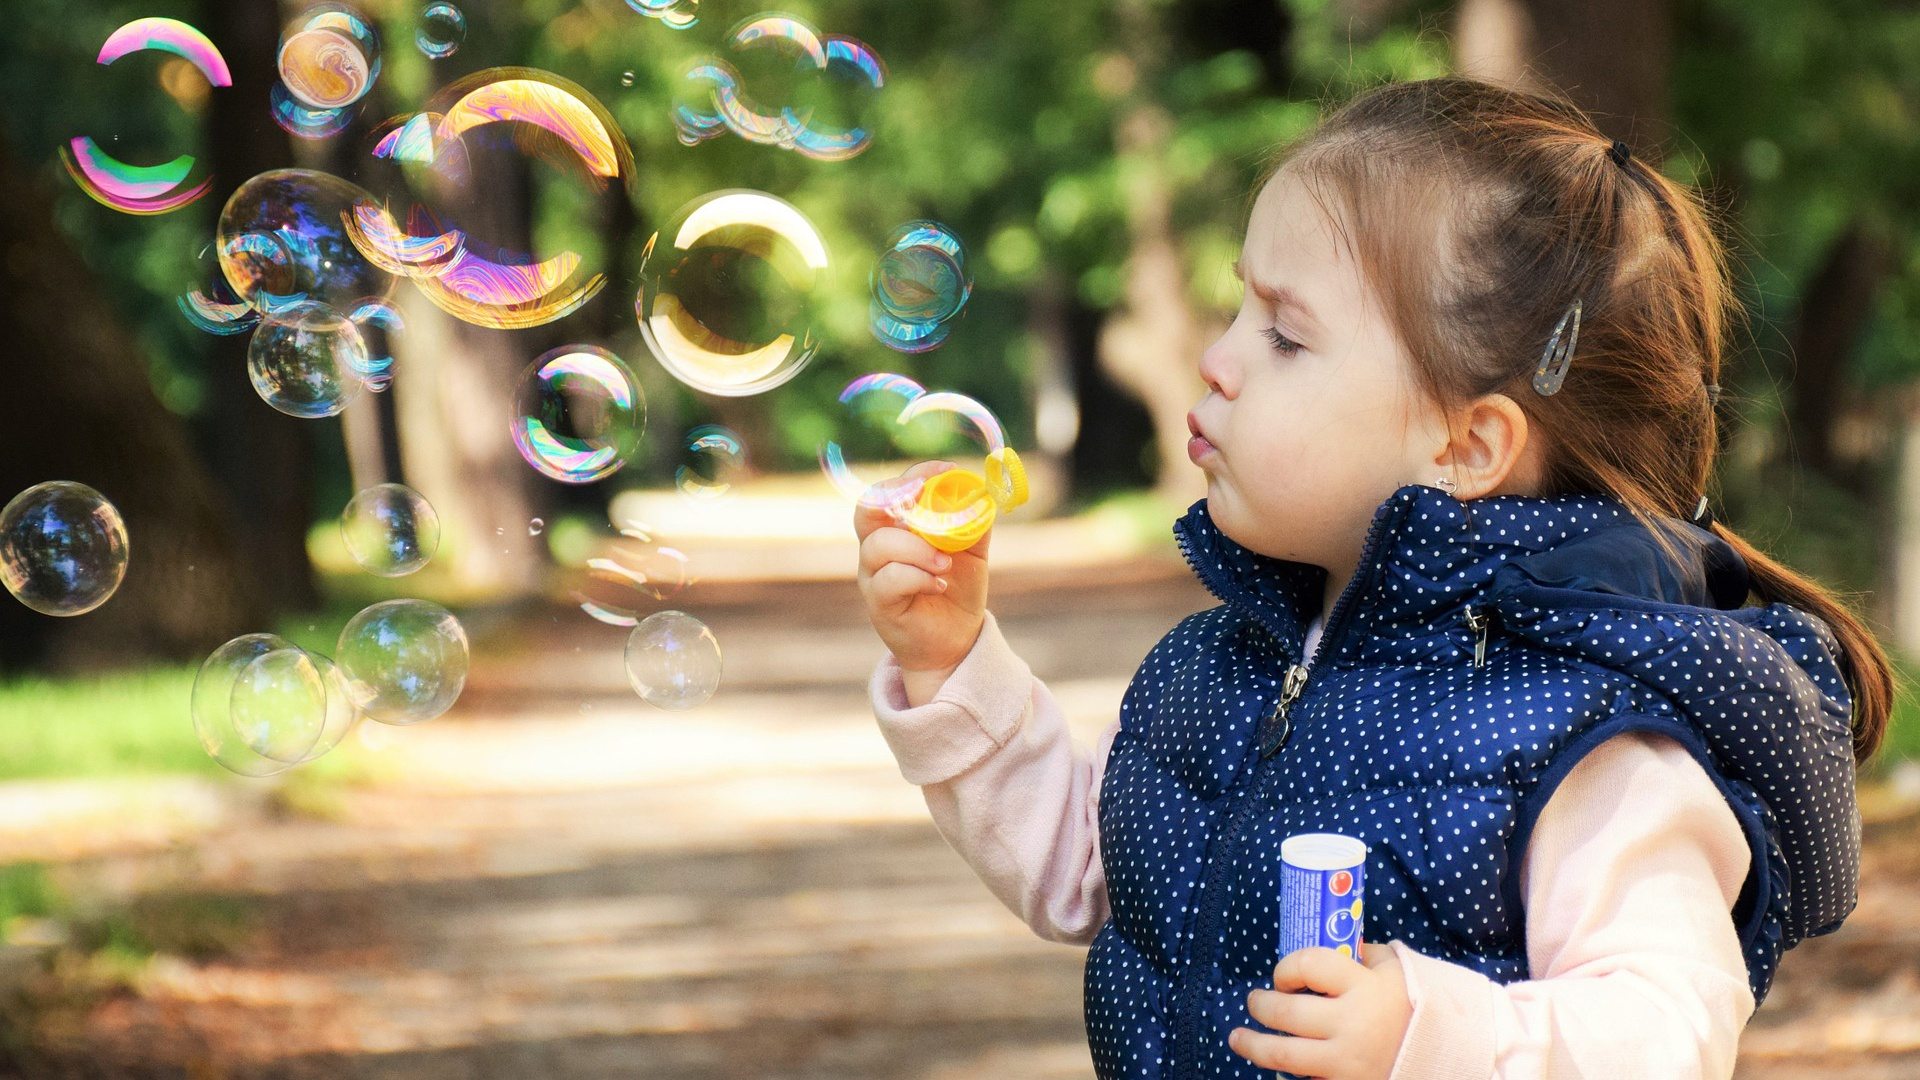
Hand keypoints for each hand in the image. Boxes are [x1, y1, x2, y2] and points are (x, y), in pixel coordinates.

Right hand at [855, 460, 990, 692]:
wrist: (955, 639)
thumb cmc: (957, 588)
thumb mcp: (973, 550)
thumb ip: (974, 520)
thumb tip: (983, 489)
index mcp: (897, 526)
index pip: (892, 489)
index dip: (915, 474)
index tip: (947, 470)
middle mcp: (877, 546)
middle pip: (867, 509)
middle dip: (896, 496)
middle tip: (925, 497)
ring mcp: (873, 575)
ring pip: (879, 545)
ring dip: (917, 548)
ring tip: (945, 563)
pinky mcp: (878, 603)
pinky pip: (888, 580)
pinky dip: (917, 577)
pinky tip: (938, 584)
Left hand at [1229, 943, 1412, 1079]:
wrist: (1449, 1060)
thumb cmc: (1419, 1009)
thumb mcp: (1399, 971)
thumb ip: (1367, 955)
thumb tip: (1337, 942)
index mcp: (1366, 987)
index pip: (1308, 964)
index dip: (1287, 967)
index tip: (1283, 976)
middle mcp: (1352, 1025)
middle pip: (1286, 1012)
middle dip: (1261, 1005)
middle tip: (1255, 1002)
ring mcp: (1347, 1062)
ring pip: (1283, 1055)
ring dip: (1253, 1045)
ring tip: (1238, 1038)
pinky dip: (1288, 1076)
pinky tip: (1278, 1070)